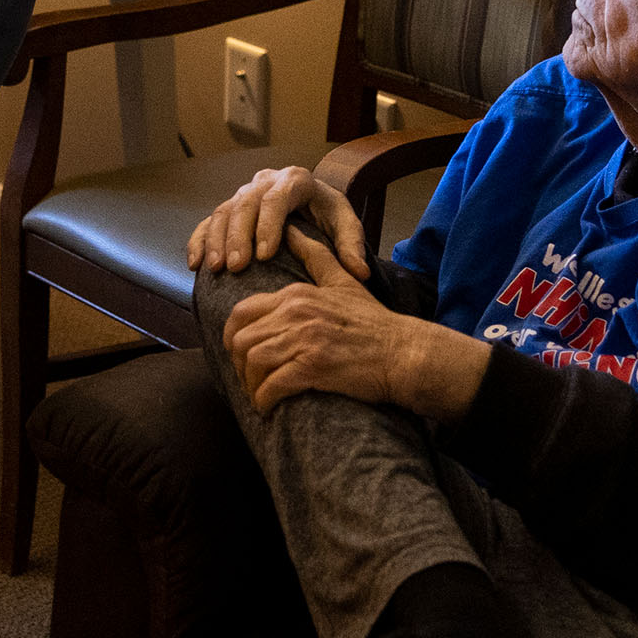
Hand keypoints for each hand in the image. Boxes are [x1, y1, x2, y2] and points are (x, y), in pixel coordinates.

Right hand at [185, 164, 369, 279]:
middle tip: (236, 267)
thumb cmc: (328, 213)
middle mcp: (266, 181)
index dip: (268, 226)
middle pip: (245, 203)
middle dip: (238, 236)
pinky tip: (195, 264)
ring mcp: (245, 192)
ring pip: (224, 210)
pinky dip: (199, 240)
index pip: (277, 199)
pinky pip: (209, 221)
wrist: (313, 202)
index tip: (264, 255)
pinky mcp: (231, 207)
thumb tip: (358, 273)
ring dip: (217, 240)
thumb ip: (352, 245)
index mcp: (296, 180)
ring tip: (217, 268)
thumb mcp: (346, 223)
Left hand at [220, 229, 487, 419]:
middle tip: (249, 380)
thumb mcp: (343, 281)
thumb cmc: (374, 322)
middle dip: (238, 365)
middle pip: (241, 341)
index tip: (240, 355)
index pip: (241, 313)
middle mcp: (296, 314)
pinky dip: (264, 401)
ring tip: (258, 396)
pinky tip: (268, 408)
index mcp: (296, 295)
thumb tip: (291, 229)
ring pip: (253, 363)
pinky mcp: (313, 367)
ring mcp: (304, 340)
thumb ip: (314, 254)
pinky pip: (272, 386)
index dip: (232, 337)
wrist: (404, 353)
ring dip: (250, 386)